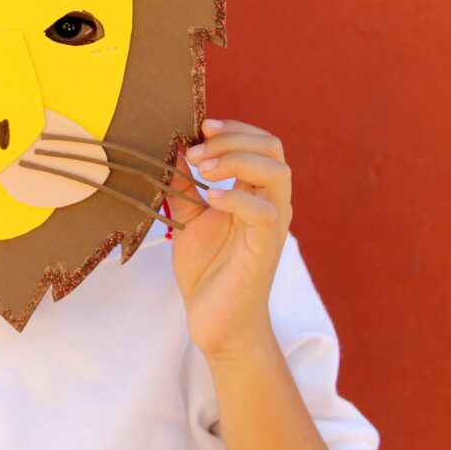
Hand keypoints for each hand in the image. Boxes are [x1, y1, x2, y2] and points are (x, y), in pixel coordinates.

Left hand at [168, 119, 292, 359]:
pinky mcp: (265, 250)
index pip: (261, 143)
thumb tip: (173, 147)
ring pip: (277, 173)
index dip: (234, 128)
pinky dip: (237, 197)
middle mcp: (271, 204)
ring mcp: (272, 226)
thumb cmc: (208, 272)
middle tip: (196, 151)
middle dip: (233, 138)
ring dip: (236, 161)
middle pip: (273, 148)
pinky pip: (265, 213)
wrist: (216, 323)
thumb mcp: (189, 220)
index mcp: (256, 193)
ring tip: (201, 169)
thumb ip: (185, 186)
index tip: (200, 126)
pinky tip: (211, 199)